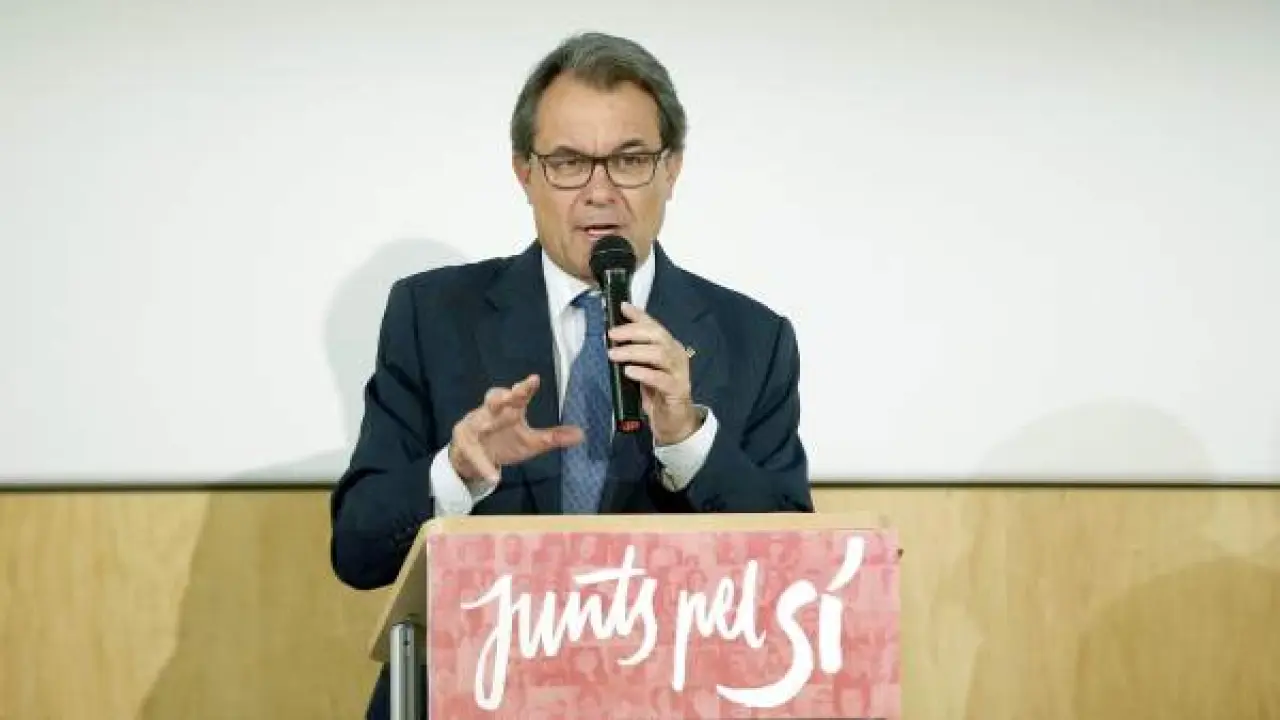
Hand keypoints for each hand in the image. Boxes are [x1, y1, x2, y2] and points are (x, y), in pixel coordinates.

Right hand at [448, 374, 582, 484]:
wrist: (473, 458)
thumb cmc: (505, 442)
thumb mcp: (530, 443)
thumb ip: (552, 437)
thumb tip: (581, 434)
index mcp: (510, 409)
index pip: (519, 395)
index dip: (525, 387)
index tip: (534, 379)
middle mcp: (491, 413)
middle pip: (494, 400)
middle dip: (501, 397)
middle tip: (510, 395)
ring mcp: (474, 426)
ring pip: (477, 420)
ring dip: (483, 423)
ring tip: (489, 427)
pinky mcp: (464, 444)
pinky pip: (473, 454)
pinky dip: (483, 465)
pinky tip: (494, 476)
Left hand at [606, 302, 702, 445]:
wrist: (675, 422)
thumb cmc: (657, 394)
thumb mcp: (644, 369)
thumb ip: (634, 354)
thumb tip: (614, 338)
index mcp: (669, 347)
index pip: (654, 325)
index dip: (638, 315)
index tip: (621, 307)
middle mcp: (676, 356)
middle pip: (657, 336)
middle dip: (632, 332)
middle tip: (612, 335)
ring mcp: (679, 373)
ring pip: (659, 354)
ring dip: (634, 352)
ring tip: (614, 355)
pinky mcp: (677, 391)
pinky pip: (661, 379)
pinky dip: (644, 373)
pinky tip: (629, 371)